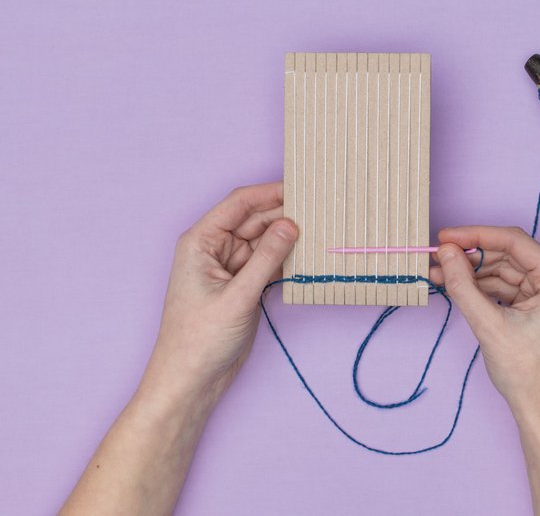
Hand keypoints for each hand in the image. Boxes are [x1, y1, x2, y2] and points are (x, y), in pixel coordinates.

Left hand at [139, 182, 297, 406]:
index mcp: (201, 241)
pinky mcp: (244, 285)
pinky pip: (268, 262)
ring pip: (265, 241)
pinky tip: (307, 254)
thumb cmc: (200, 339)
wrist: (192, 380)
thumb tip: (291, 224)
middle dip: (284, 214)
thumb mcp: (237, 296)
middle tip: (319, 211)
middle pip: (254, 220)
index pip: (239, 204)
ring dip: (288, 237)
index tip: (300, 187)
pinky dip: (285, 259)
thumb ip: (266, 258)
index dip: (269, 192)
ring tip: (319, 230)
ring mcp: (231, 267)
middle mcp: (214, 249)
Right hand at [429, 226, 539, 429]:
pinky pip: (514, 286)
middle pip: (511, 256)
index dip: (476, 236)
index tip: (445, 237)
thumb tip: (445, 253)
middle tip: (437, 258)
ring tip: (441, 275)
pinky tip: (461, 286)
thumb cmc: (529, 376)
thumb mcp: (489, 325)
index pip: (515, 242)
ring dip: (476, 273)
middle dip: (472, 258)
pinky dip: (487, 287)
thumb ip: (463, 284)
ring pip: (509, 270)